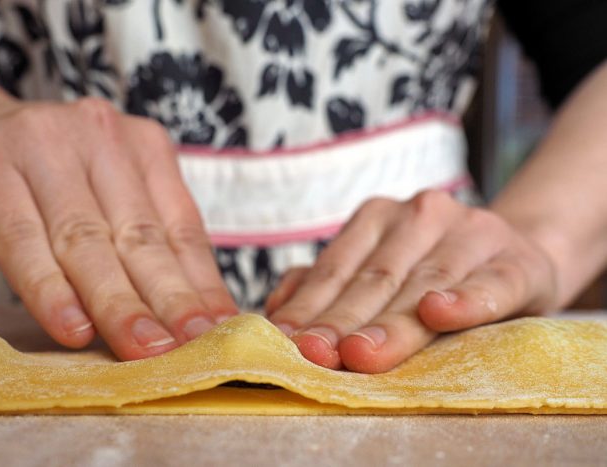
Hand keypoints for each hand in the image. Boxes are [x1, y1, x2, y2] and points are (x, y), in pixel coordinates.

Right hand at [0, 97, 236, 358]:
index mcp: (144, 145)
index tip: (219, 332)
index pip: (182, 226)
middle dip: (169, 300)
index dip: (201, 285)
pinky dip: (49, 288)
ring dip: (117, 303)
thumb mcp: (111, 192)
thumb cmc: (51, 174)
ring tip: (142, 347)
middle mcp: (102, 136)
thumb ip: (148, 240)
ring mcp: (44, 143)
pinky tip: (72, 327)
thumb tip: (196, 311)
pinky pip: (22, 237)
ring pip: (86, 240)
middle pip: (139, 236)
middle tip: (192, 348)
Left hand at [265, 190, 557, 372]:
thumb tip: (276, 310)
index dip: (310, 306)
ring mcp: (472, 234)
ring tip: (361, 353)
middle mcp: (422, 215)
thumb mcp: (378, 266)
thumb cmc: (431, 269)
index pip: (337, 268)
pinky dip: (465, 301)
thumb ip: (328, 282)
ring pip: (425, 284)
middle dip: (342, 321)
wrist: (514, 255)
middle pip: (375, 278)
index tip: (286, 342)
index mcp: (379, 217)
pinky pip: (490, 284)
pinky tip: (439, 314)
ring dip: (391, 323)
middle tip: (316, 355)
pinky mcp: (516, 262)